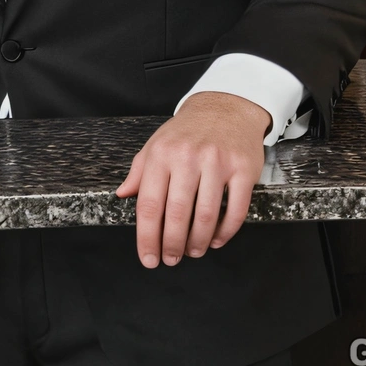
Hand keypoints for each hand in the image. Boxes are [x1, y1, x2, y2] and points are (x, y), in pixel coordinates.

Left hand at [115, 91, 269, 268]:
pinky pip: (236, 210)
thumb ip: (139, 171)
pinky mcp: (243, 168)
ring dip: (198, 243)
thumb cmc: (187, 131)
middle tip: (171, 259)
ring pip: (206, 216)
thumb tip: (122, 195)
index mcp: (162, 154)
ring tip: (193, 251)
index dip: (147, 238)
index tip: (148, 258)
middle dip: (172, 245)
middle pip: (177, 215)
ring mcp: (218, 162)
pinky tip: (216, 239)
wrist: (225, 105)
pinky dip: (225, 232)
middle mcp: (188, 157)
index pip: (149, 204)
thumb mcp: (156, 144)